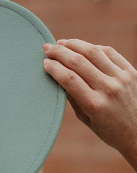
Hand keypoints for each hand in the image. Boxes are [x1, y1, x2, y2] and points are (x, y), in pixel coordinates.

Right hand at [43, 39, 136, 169]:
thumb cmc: (109, 130)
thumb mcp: (86, 118)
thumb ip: (73, 97)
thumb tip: (58, 77)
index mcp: (94, 104)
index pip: (69, 78)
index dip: (54, 67)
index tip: (44, 62)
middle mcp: (109, 89)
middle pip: (78, 62)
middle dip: (59, 52)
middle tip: (47, 47)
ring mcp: (121, 78)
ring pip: (94, 52)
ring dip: (75, 44)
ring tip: (62, 43)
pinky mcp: (131, 72)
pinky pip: (110, 53)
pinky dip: (93, 48)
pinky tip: (82, 47)